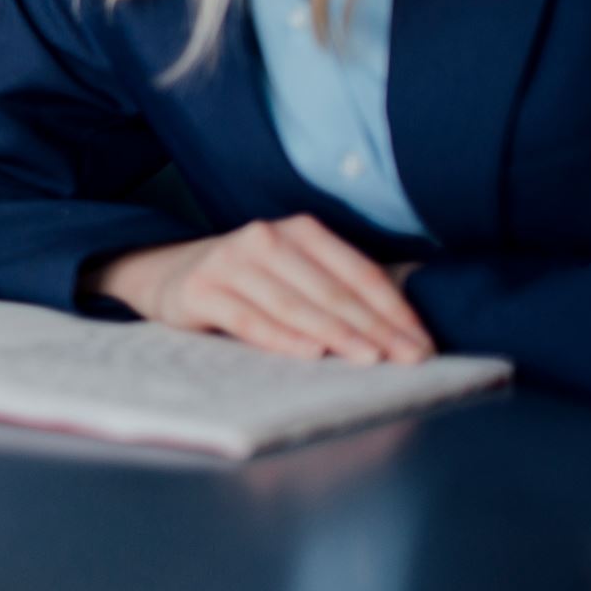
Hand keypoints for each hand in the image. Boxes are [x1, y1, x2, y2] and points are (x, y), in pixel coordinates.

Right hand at [92, 215, 433, 363]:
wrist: (168, 274)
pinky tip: (310, 354)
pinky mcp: (200, 289)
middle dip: (375, 328)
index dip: (394, 310)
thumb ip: (338, 290)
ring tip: (370, 359)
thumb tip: (404, 331)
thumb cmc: (249, 283)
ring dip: (336, 334)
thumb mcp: (293, 273)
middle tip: (409, 359)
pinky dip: (281, 337)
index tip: (422, 344)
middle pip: (331, 290)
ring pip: (294, 304)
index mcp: (299, 230)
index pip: (359, 272)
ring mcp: (230, 262)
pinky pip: (249, 318)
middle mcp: (265, 238)